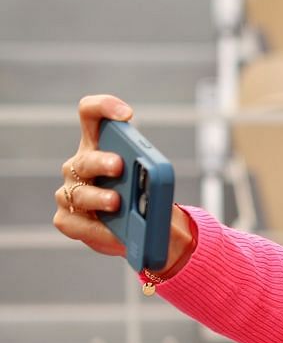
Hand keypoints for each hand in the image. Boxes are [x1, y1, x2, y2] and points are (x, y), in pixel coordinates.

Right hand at [53, 94, 193, 271]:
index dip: (103, 107)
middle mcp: (80, 166)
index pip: (91, 115)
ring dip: (98, 197)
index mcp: (99, 146)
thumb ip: (152, 177)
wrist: (145, 231)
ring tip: (117, 203)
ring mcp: (70, 192)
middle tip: (119, 165)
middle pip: (86, 158)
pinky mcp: (67, 219)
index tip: (127, 114)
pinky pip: (77, 224)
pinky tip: (116, 235)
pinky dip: (98, 231)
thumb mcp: (154, 184)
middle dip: (102, 161)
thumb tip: (154, 184)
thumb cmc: (146, 198)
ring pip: (79, 193)